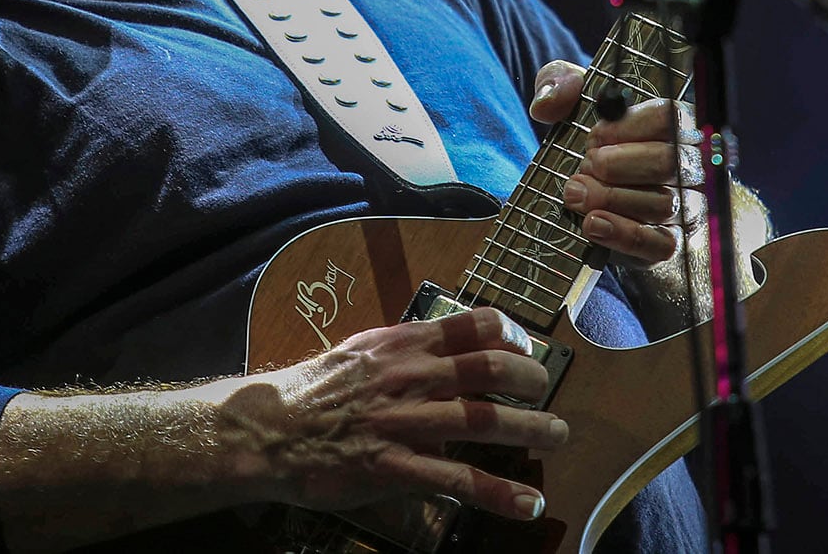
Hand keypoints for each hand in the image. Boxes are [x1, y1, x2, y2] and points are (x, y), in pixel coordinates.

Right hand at [223, 307, 563, 521]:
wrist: (268, 431)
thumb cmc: (313, 392)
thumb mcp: (360, 353)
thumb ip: (404, 349)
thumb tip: (445, 345)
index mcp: (400, 344)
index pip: (470, 324)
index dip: (509, 332)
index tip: (528, 346)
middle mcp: (408, 376)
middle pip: (489, 368)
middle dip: (531, 379)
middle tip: (547, 391)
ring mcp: (403, 422)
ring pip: (482, 420)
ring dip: (530, 429)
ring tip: (559, 435)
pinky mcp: (394, 467)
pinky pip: (457, 480)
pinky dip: (497, 492)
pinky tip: (527, 503)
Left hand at [527, 59, 699, 267]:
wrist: (597, 204)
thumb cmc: (594, 147)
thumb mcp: (573, 106)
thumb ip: (558, 86)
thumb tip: (547, 103)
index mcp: (672, 124)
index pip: (669, 117)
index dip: (628, 127)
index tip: (595, 136)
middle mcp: (689, 164)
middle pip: (669, 161)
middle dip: (618, 165)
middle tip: (586, 166)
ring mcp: (687, 206)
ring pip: (663, 203)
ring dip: (611, 198)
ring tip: (577, 194)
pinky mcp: (674, 243)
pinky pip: (662, 243)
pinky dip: (623, 233)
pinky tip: (593, 224)